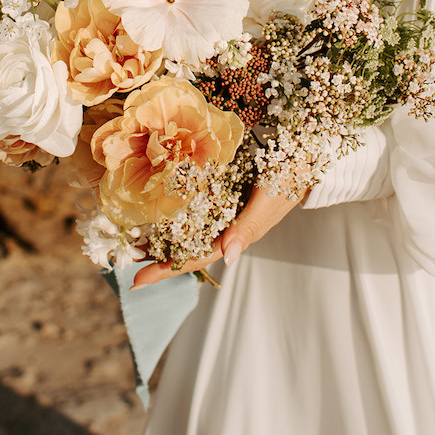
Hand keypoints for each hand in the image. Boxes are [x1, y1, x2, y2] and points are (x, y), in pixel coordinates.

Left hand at [131, 174, 308, 288]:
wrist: (307, 154)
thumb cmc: (290, 177)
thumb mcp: (270, 201)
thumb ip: (249, 227)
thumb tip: (227, 258)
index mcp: (238, 235)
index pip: (196, 257)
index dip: (166, 270)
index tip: (137, 280)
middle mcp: (228, 226)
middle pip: (188, 248)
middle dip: (158, 259)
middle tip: (127, 264)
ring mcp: (226, 209)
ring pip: (190, 229)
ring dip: (164, 237)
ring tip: (135, 242)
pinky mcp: (226, 192)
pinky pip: (197, 207)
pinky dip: (178, 211)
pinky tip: (160, 209)